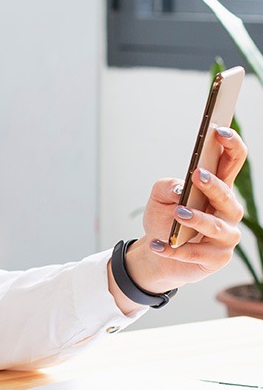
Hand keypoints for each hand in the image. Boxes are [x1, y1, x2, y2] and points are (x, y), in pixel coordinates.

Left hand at [110, 127, 246, 311]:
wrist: (158, 254)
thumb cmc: (164, 220)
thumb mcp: (158, 199)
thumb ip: (165, 187)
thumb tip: (179, 189)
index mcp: (216, 189)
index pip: (232, 162)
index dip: (231, 145)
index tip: (219, 131)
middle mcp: (227, 211)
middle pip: (227, 195)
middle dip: (213, 185)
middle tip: (196, 174)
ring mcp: (225, 236)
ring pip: (216, 227)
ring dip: (197, 219)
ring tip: (178, 212)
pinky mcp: (216, 258)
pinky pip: (197, 253)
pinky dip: (175, 249)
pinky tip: (159, 245)